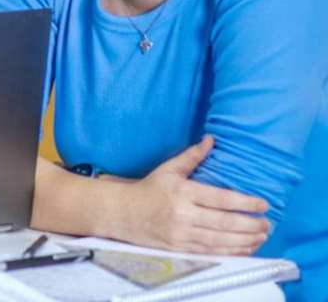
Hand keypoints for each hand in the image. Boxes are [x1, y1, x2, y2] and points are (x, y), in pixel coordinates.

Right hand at [116, 135, 270, 254]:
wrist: (124, 212)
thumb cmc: (149, 188)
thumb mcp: (168, 169)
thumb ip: (192, 156)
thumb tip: (211, 140)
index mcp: (182, 192)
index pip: (220, 199)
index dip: (244, 203)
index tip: (263, 204)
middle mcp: (183, 214)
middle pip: (224, 222)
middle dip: (250, 224)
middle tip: (268, 224)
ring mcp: (182, 234)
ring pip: (221, 240)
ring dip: (245, 240)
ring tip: (262, 236)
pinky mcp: (181, 249)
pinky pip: (212, 252)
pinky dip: (232, 252)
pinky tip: (245, 248)